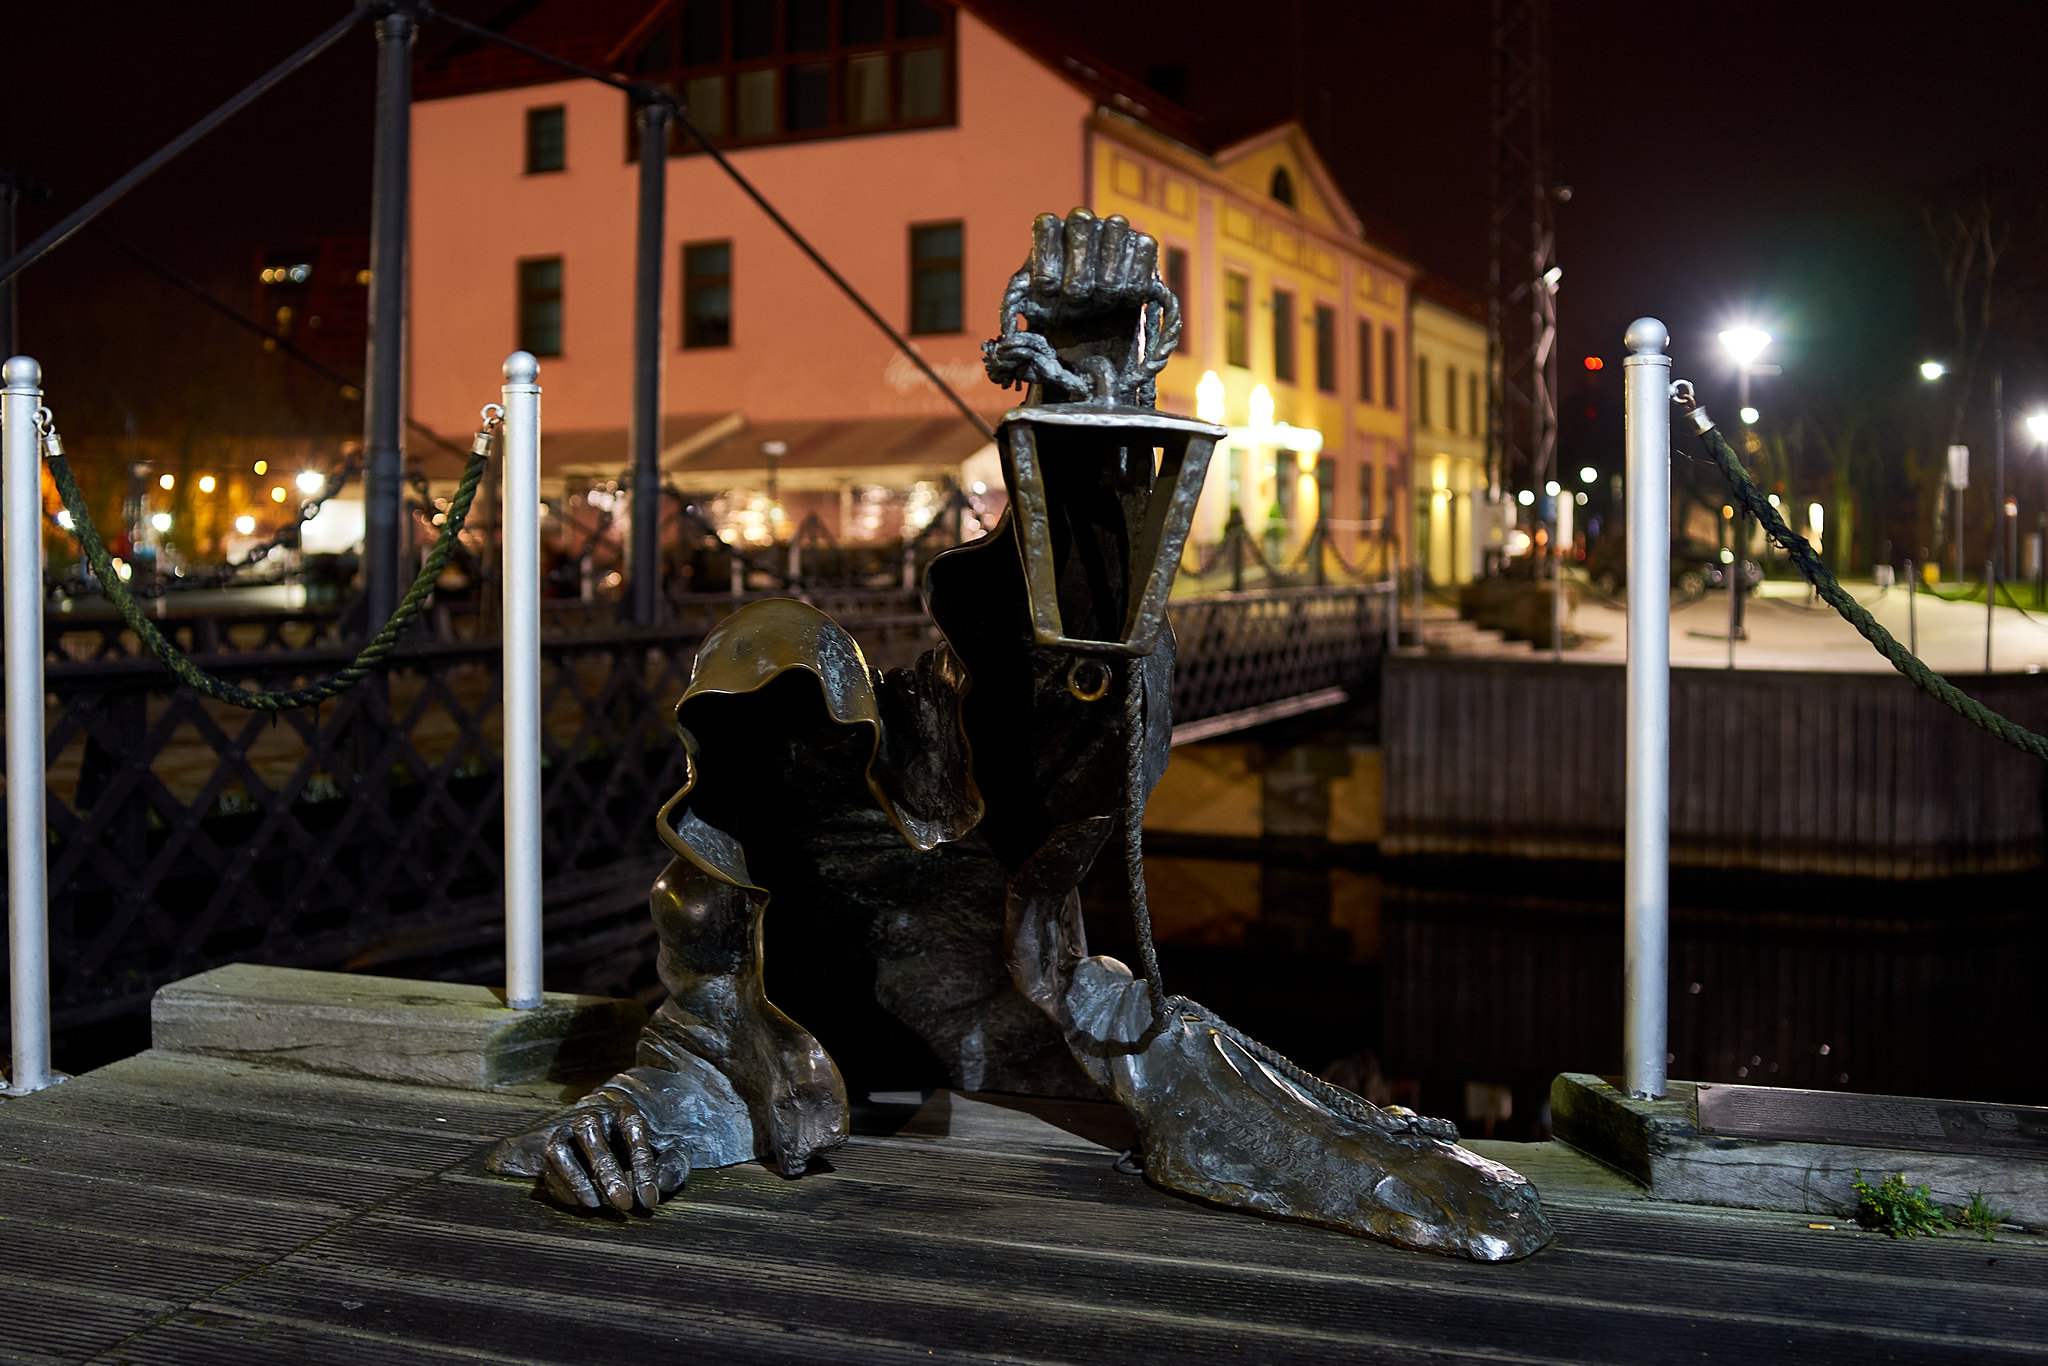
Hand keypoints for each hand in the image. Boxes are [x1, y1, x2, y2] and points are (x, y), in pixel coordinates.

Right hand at [490, 1094, 688, 1212]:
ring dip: (578, 1179)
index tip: (650, 1200)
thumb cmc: (633, 1144)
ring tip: (596, 1205)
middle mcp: (592, 1114)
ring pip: (563, 1149)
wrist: (590, 1132)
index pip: (633, 1130)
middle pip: (593, 1136)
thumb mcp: (662, 1148)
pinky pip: (550, 1164)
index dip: (643, 1166)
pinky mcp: (549, 1145)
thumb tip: (663, 1183)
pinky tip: (581, 1203)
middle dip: (608, 1172)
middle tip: (624, 1204)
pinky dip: (562, 1185)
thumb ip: (671, 1163)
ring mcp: (566, 1127)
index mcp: (623, 1109)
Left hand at [1019, 208, 1158, 330]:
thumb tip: (1027, 292)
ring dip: (1108, 276)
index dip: (1049, 261)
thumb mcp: (1033, 306)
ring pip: (1116, 228)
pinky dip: (1135, 278)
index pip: (1046, 224)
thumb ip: (1020, 296)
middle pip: (1080, 222)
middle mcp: (1081, 220)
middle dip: (1079, 271)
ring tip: (1101, 302)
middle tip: (1076, 300)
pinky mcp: (1142, 243)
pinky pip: (1145, 246)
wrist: (1094, 326)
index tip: (1048, 292)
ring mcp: (1113, 227)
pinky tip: (1124, 299)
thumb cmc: (1058, 311)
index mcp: (1049, 229)